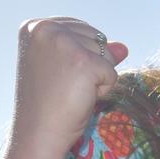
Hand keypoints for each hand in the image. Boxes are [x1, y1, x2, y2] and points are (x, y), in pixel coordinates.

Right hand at [4, 17, 128, 158]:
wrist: (38, 132)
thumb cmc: (49, 102)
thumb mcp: (68, 69)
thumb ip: (94, 52)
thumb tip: (123, 47)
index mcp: (35, 26)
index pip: (82, 29)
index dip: (79, 56)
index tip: (57, 74)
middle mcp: (47, 29)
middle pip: (97, 39)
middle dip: (90, 66)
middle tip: (63, 85)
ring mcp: (65, 43)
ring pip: (108, 56)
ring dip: (97, 78)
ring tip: (70, 91)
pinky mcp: (84, 62)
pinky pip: (112, 74)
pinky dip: (102, 91)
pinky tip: (79, 98)